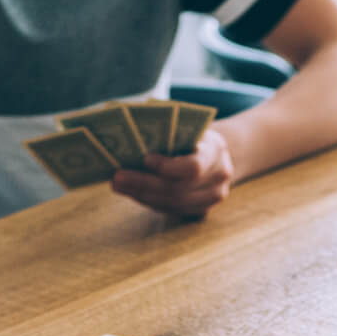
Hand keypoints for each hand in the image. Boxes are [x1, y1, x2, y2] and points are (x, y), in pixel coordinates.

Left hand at [111, 129, 235, 218]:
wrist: (217, 152)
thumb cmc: (194, 133)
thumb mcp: (186, 125)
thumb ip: (167, 131)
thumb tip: (130, 132)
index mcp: (216, 151)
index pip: (193, 167)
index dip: (167, 167)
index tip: (145, 160)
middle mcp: (218, 177)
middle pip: (178, 189)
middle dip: (144, 184)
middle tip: (117, 178)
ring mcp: (212, 197)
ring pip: (173, 203)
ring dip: (142, 195)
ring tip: (118, 185)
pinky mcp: (201, 210)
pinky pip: (172, 209)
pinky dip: (150, 201)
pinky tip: (132, 192)